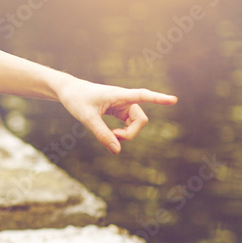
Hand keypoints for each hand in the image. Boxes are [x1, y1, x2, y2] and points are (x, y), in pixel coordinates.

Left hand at [55, 77, 177, 153]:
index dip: (158, 99)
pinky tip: (112, 135)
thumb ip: (102, 134)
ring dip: (126, 134)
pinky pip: (128, 125)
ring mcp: (122, 105)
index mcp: (118, 95)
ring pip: (135, 124)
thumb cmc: (76, 99)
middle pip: (140, 120)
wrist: (67, 91)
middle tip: (113, 138)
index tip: (174, 100)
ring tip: (110, 136)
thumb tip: (117, 150)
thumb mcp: (87, 118)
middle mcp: (124, 99)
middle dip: (131, 133)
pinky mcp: (118, 111)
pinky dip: (122, 133)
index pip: (142, 95)